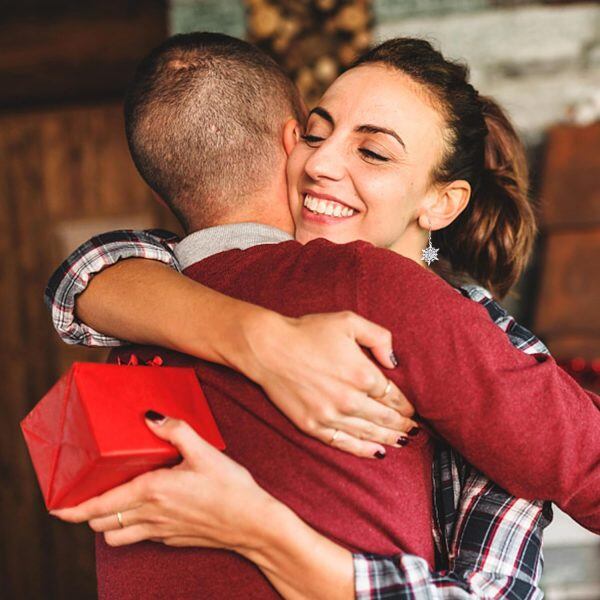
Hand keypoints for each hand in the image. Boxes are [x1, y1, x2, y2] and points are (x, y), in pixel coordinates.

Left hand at [51, 414, 275, 551]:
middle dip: (87, 513)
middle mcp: (151, 515)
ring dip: (107, 524)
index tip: (56, 507)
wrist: (253, 523)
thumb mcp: (204, 451)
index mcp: (153, 491)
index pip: (99, 506)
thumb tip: (151, 416)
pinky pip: (141, 538)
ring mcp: (161, 531)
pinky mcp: (173, 539)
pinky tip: (147, 510)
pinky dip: (132, 527)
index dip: (73, 509)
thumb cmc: (230, 488)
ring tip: (113, 504)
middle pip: (101, 524)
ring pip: (116, 537)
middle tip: (85, 497)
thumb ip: (175, 430)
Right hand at [237, 310, 417, 458]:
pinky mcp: (312, 425)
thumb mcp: (348, 321)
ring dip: (389, 439)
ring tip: (403, 442)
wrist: (269, 348)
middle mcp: (350, 399)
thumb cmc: (307, 332)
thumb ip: (379, 337)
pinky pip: (344, 443)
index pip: (393, 396)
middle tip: (415, 430)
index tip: (412, 410)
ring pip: (369, 433)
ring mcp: (330, 415)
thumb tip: (394, 361)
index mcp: (362, 374)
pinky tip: (377, 452)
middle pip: (385, 418)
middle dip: (403, 425)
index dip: (406, 405)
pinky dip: (363, 450)